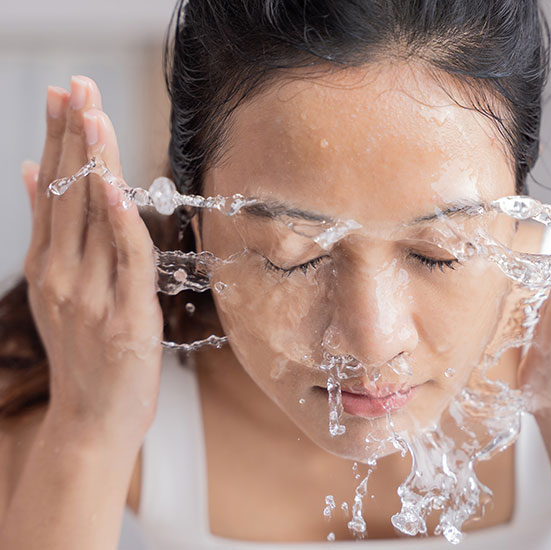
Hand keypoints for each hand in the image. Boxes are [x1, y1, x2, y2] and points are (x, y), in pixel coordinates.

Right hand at [21, 76, 162, 442]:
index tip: (63, 95)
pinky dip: (119, 219)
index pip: (54, 190)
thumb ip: (50, 233)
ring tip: (92, 112)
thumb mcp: (56, 290)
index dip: (59, 140)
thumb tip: (35, 173)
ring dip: (94, 162)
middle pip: (68, 194)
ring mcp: (90, 295)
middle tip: (77, 84)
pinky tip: (113, 182)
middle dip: (74, 136)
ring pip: (93, 217)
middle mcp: (62, 275)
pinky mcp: (123, 317)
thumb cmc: (84, 356)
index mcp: (48, 266)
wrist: (91, 422)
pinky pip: (125, 258)